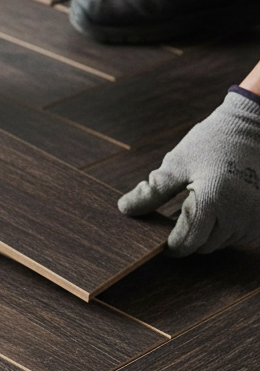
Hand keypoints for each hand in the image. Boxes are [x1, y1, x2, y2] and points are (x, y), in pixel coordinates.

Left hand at [118, 89, 259, 254]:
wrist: (256, 124)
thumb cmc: (214, 140)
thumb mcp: (177, 164)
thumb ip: (151, 191)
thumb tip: (124, 209)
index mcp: (211, 202)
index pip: (186, 242)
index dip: (170, 246)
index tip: (159, 241)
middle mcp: (236, 214)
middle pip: (203, 246)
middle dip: (187, 239)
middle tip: (175, 222)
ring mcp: (253, 216)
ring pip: (221, 242)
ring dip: (207, 234)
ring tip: (196, 211)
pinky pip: (239, 234)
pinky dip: (226, 228)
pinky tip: (216, 210)